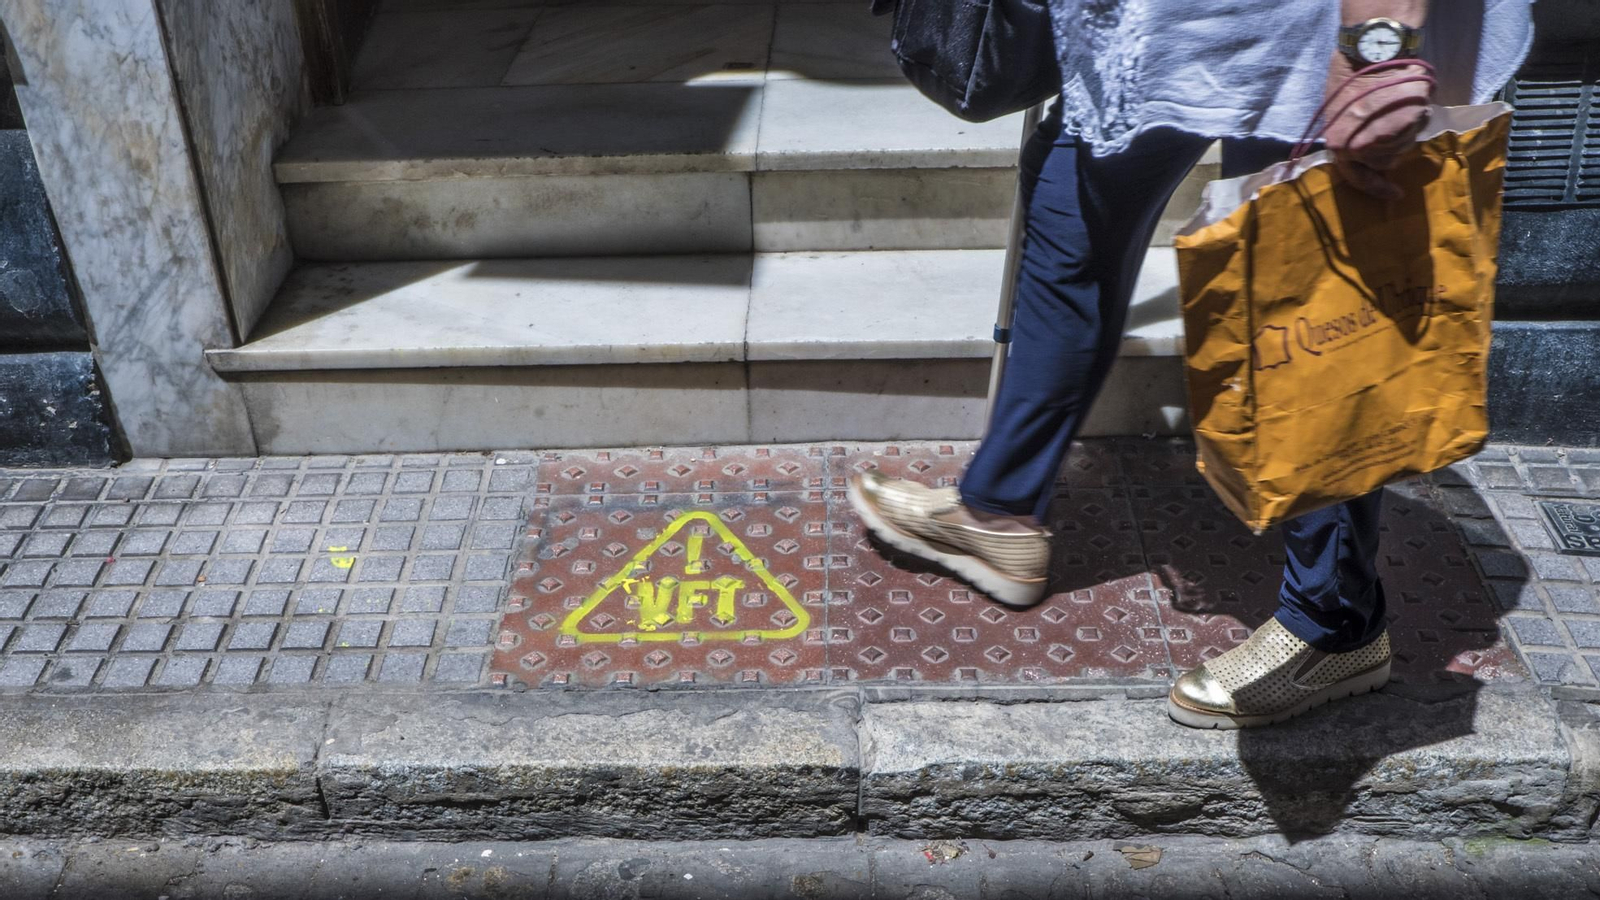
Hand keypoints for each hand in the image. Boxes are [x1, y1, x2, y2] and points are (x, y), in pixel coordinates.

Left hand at [1323, 52, 1433, 198]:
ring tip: (1393, 111)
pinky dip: (1412, 121)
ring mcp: (1388, 135)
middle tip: (1386, 126)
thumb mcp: (1336, 116)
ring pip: (1401, 148)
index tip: (1394, 194)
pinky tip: (1404, 106)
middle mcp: (1362, 146)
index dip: (1376, 188)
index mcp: (1339, 145)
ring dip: (1400, 135)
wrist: (1372, 52)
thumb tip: (1363, 158)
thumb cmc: (1350, 79)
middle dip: (1386, 150)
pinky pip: (1415, 132)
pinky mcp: (1411, 121)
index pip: (1358, 178)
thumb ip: (1349, 140)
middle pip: (1384, 162)